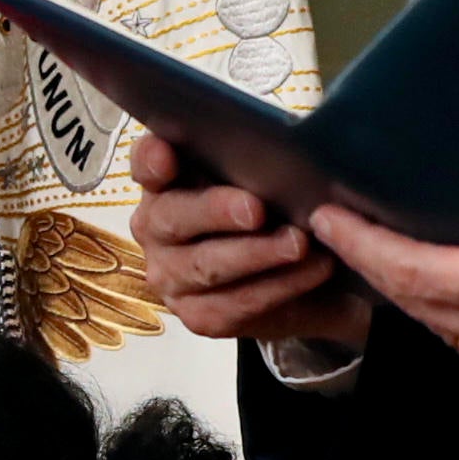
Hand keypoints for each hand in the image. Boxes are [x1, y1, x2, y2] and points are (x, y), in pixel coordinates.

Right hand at [130, 134, 372, 348]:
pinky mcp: (197, 315)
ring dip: (256, 254)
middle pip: (172, 217)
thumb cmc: (274, 207)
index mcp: (163, 181)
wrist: (301, 272)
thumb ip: (254, 158)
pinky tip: (312, 270)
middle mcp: (155, 228)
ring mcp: (170, 275)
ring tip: (298, 243)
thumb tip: (285, 144)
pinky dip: (277, 287)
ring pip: (205, 266)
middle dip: (214, 211)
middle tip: (255, 208)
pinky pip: (233, 305)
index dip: (152, 159)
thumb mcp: (265, 176)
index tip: (166, 154)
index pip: (146, 164)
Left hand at [305, 67, 458, 387]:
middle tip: (337, 232)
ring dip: (403, 294)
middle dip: (369, 265)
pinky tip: (442, 295)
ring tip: (376, 256)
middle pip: (414, 303)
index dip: (363, 245)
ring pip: (441, 330)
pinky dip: (441, 315)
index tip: (328, 219)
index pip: (414, 270)